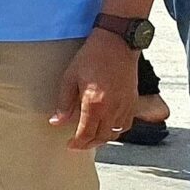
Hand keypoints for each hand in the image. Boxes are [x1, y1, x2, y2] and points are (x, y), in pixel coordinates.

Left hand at [50, 29, 136, 150]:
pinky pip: (126, 124)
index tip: (70, 145)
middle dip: (88, 144)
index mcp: (94, 104)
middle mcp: (112, 108)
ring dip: (102, 138)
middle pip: (101, 137)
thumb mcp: (70, 77)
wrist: (117, 43)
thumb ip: (64, 103)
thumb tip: (56, 122)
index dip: (77, 143)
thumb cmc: (91, 57)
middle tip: (78, 144)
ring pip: (115, 133)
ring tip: (91, 137)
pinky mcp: (133, 101)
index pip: (86, 133)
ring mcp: (125, 106)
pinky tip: (107, 126)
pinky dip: (116, 130)